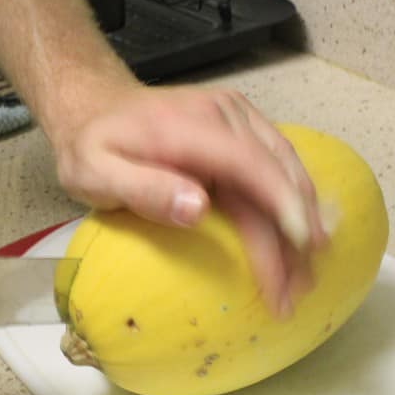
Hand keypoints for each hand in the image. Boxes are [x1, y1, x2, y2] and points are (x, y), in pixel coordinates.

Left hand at [51, 83, 326, 316]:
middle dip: (294, 233)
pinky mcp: (242, 128)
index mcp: (189, 126)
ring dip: (301, 222)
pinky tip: (298, 238)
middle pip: (274, 174)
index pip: (250, 164)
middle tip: (298, 288)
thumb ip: (143, 189)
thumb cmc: (91, 147)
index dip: (281, 204)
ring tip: (304, 275)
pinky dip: (292, 203)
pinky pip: (277, 165)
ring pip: (284, 170)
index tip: (301, 244)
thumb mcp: (94, 173)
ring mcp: (237, 119)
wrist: (94, 106)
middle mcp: (223, 116)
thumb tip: (198, 208)